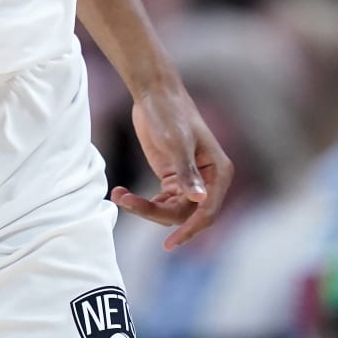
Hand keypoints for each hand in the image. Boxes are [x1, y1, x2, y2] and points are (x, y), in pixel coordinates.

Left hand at [110, 85, 234, 250]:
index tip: (169, 244)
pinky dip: (141, 202)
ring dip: (144, 208)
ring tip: (119, 195)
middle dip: (155, 213)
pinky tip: (122, 194)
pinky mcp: (172, 178)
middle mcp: (208, 180)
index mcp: (218, 173)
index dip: (189, 230)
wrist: (154, 94)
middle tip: (126, 202)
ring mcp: (189, 180)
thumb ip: (187, 172)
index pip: (207, 212)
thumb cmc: (170, 113)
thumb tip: (199, 200)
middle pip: (185, 214)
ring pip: (170, 211)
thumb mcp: (177, 142)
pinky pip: (160, 202)